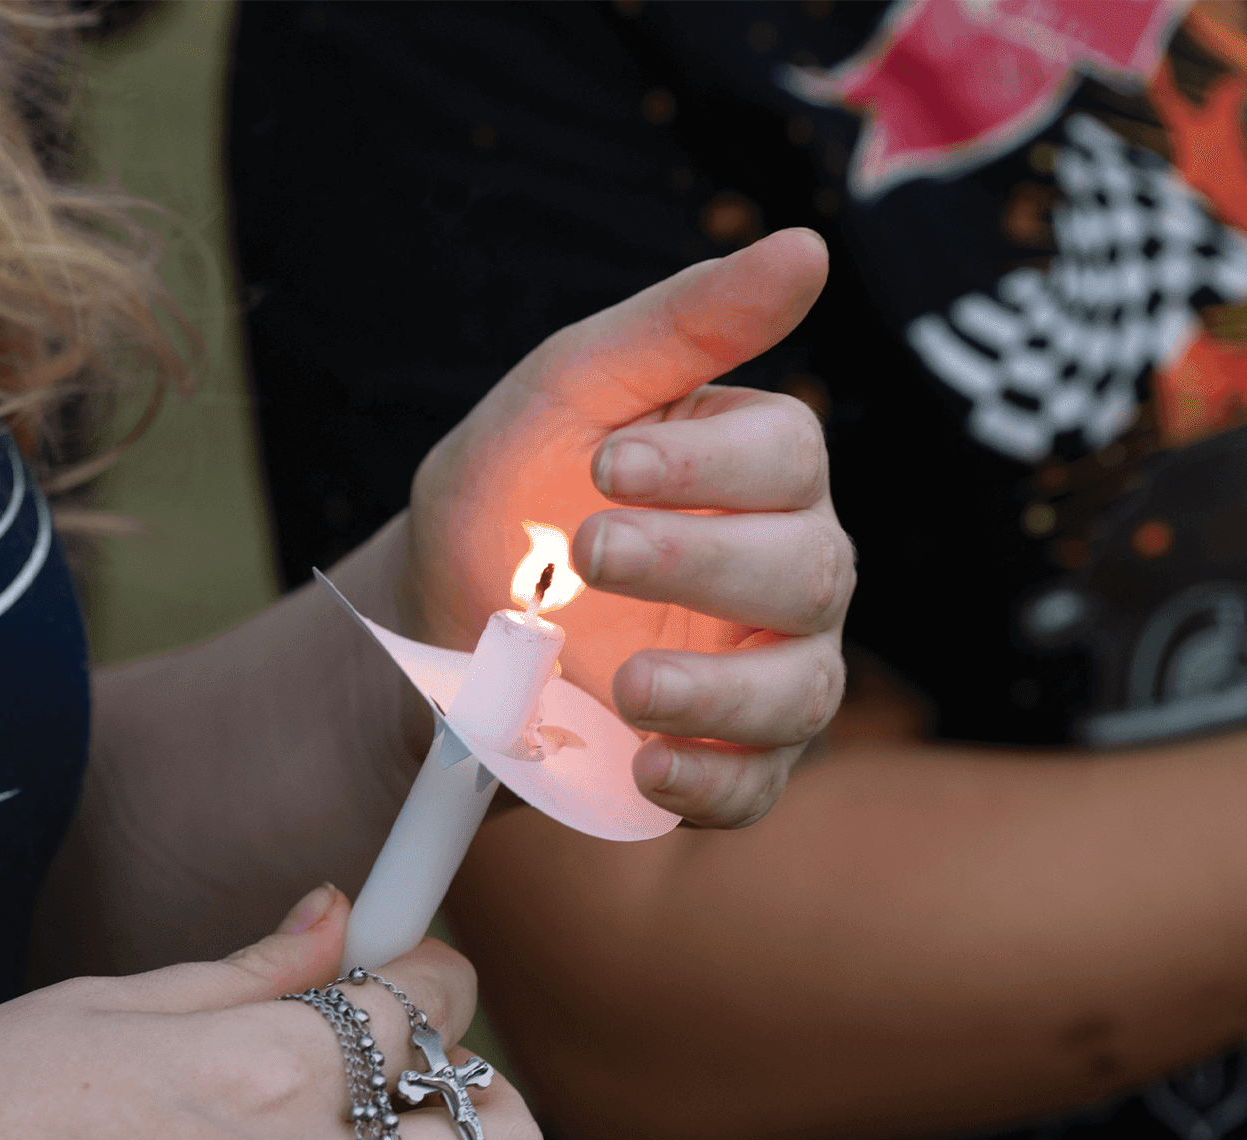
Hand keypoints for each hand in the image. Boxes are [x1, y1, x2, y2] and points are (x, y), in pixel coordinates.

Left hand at [404, 229, 850, 827]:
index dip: (708, 464)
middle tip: (590, 553)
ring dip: (716, 694)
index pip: (789, 456)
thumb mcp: (567, 390)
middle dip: (699, 564)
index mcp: (756, 469)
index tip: (608, 465)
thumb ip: (682, 323)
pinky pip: (756, 787)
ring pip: (800, 689)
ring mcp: (766, 672)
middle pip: (808, 570)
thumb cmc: (513, 494)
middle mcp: (786, 567)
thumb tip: (807, 246)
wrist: (438, 627)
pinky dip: (708, 785)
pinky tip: (643, 764)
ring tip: (621, 685)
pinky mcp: (730, 763)